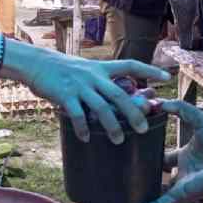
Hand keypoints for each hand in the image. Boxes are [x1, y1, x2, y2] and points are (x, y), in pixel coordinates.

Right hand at [1, 40, 169, 144]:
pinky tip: (87, 138)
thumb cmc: (61, 69)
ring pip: (102, 107)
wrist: (36, 62)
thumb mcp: (84, 70)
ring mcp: (80, 86)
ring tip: (119, 140)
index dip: (149, 70)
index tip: (166, 77)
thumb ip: (99, 82)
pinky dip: (83, 128)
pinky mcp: (65, 95)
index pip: (130, 65)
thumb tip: (115, 100)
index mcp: (101, 68)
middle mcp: (94, 76)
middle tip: (144, 128)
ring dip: (112, 125)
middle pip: (120, 94)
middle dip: (134, 112)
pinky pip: (78, 114)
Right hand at [127, 100, 202, 202]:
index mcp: (188, 154)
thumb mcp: (200, 119)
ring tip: (123, 197)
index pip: (166, 154)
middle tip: (125, 171)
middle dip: (144, 174)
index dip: (153, 150)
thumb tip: (160, 102)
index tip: (137, 146)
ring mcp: (181, 184)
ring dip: (142, 197)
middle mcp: (183, 170)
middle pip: (160, 173)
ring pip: (156, 193)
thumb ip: (181, 109)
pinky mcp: (181, 195)